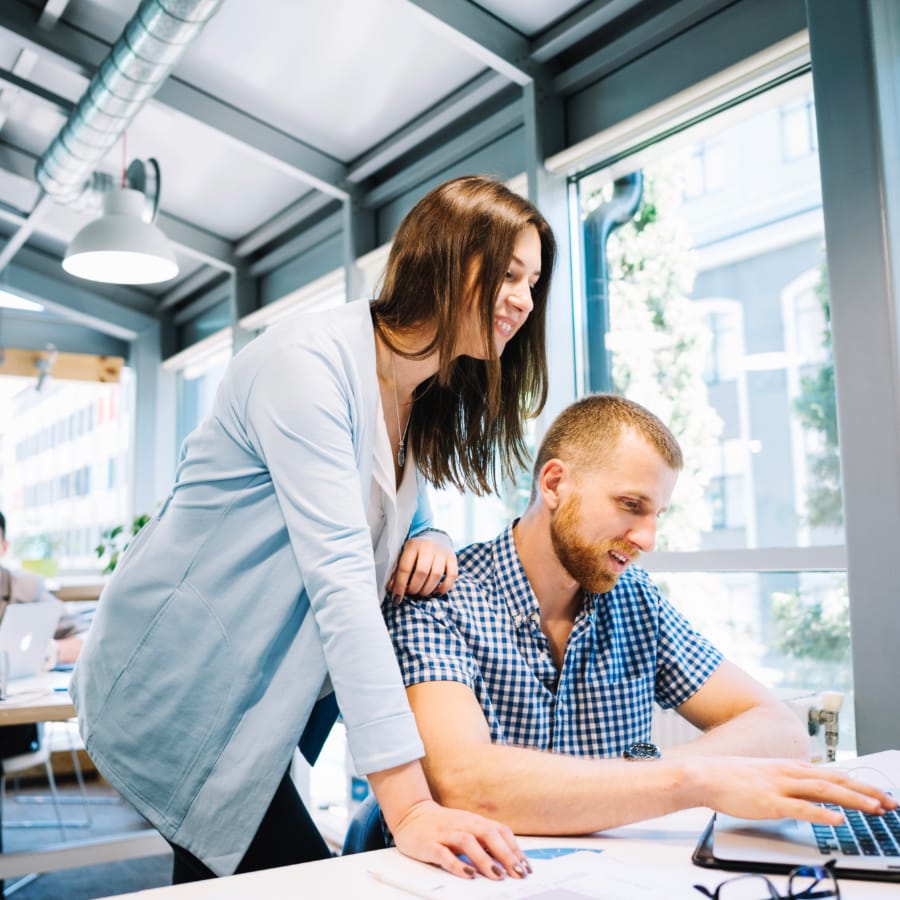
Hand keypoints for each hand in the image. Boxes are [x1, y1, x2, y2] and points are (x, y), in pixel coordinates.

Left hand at [387, 532, 457, 602]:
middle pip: (421, 572)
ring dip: (427, 590)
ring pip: (436, 575)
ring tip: (421, 592)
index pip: (405, 568)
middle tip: (411, 593)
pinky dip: (444, 588)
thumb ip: (397, 571)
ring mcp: (442, 552)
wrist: (435, 537)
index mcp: (412, 545)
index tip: (396, 598)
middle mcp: (428, 547)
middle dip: (414, 588)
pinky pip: (452, 576)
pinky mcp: (453, 558)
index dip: (400, 586)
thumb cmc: (416, 550)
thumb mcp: (404, 555)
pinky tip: (436, 591)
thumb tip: (392, 589)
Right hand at [391, 798, 529, 880]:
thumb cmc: (443, 824)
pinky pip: (443, 854)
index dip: (515, 849)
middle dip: (506, 855)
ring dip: (484, 859)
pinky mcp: (429, 844)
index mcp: (474, 821)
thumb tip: (508, 859)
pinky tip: (467, 874)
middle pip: (488, 835)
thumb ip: (484, 840)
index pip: (500, 831)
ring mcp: (446, 833)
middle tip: (518, 873)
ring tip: (497, 875)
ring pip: (468, 843)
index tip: (526, 866)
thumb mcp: (467, 827)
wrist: (411, 814)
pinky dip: (457, 864)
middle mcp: (463, 824)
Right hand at [695, 758, 897, 824]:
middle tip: (890, 802)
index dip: (858, 785)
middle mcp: (789, 773)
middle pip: (835, 780)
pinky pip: (800, 808)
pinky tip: (838, 821)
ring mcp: (779, 786)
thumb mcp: (766, 775)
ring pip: (824, 791)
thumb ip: (789, 783)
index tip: (879, 795)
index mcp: (789, 767)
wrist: (704, 775)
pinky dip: (822, 815)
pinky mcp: (769, 801)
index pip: (832, 774)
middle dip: (866, 792)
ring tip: (875, 809)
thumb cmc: (731, 778)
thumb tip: (811, 795)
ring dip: (852, 800)